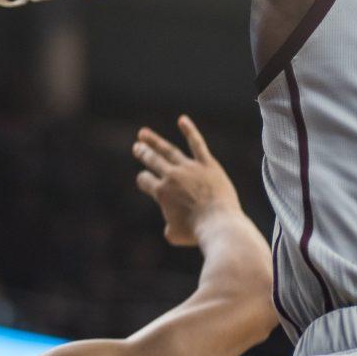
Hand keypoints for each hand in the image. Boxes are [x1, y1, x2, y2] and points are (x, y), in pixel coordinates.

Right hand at [134, 116, 241, 246]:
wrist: (218, 224)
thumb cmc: (197, 233)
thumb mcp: (175, 235)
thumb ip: (169, 226)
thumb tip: (172, 224)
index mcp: (161, 193)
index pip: (145, 180)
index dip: (143, 180)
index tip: (144, 180)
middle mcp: (172, 177)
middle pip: (153, 161)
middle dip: (143, 153)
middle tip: (137, 146)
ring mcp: (189, 168)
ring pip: (168, 150)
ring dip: (155, 142)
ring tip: (144, 134)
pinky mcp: (208, 165)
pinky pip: (197, 144)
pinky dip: (189, 131)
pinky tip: (182, 120)